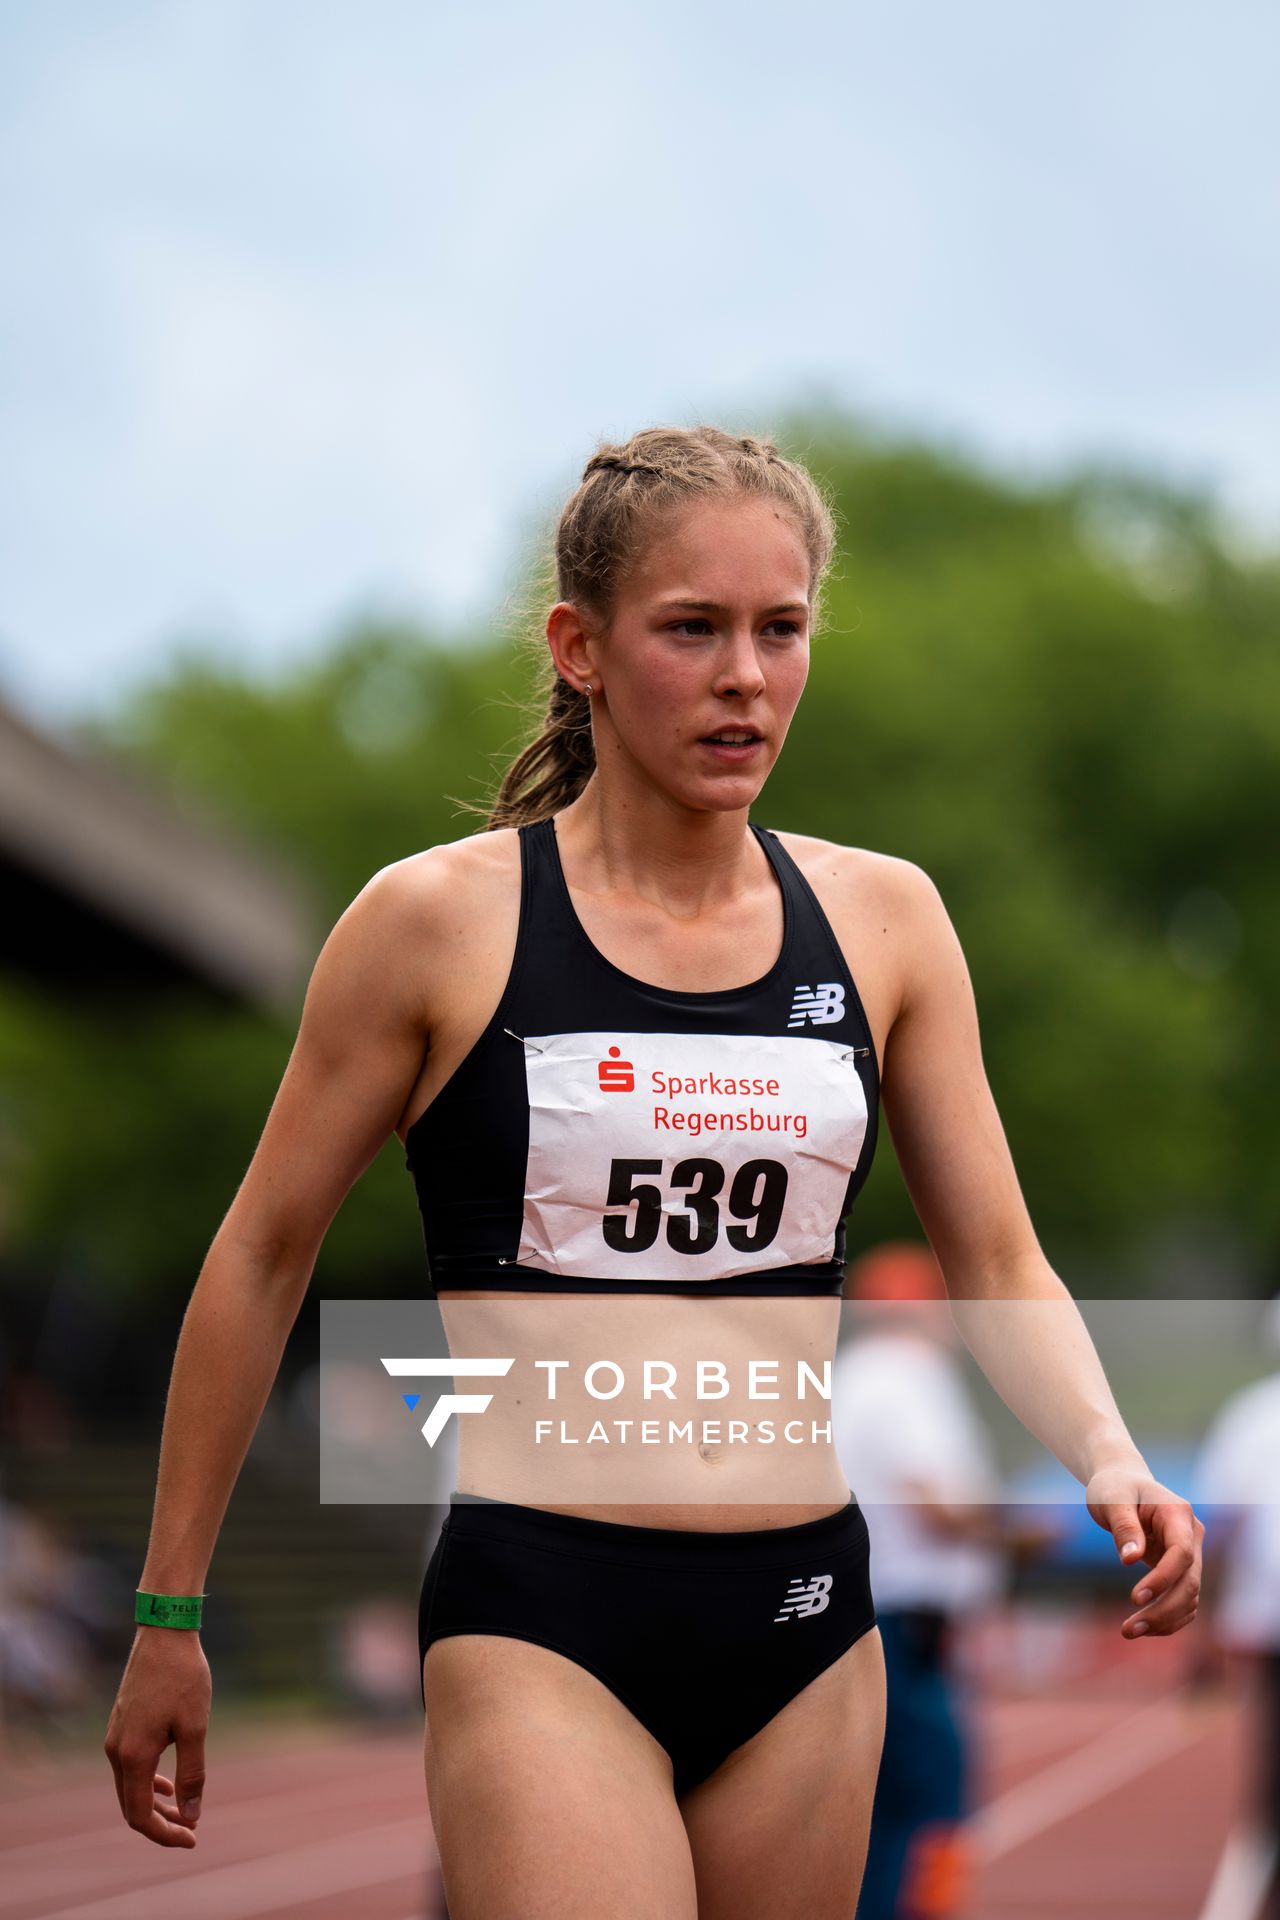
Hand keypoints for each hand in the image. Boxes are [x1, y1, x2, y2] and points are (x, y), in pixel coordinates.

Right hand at [104, 1628, 210, 1845]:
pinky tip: (168, 1782)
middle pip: (131, 1806)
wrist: (164, 1632)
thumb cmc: (184, 1677)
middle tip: (192, 1829)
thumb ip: (192, 1774)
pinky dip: (148, 1782)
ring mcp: (114, 1737)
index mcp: (133, 1755)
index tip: (193, 1837)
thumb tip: (191, 1816)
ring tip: (184, 1810)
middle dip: (161, 1823)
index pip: (141, 1815)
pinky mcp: (120, 1725)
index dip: (165, 1834)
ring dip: (155, 1803)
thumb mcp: (195, 1727)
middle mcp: (116, 1751)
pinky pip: (129, 1767)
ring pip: (129, 1787)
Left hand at [1084, 1463, 1204, 1639]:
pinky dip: (1168, 1618)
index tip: (1135, 1598)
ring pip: (1190, 1597)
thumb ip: (1124, 1527)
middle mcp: (1192, 1535)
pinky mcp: (1182, 1570)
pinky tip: (1143, 1627)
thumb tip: (1131, 1560)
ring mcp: (1191, 1554)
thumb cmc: (1115, 1488)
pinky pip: (1184, 1601)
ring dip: (1165, 1620)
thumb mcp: (1111, 1500)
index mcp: (1178, 1514)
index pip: (1182, 1553)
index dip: (1163, 1578)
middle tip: (1127, 1629)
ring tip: (1129, 1631)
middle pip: (1190, 1581)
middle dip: (1163, 1610)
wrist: (1122, 1483)